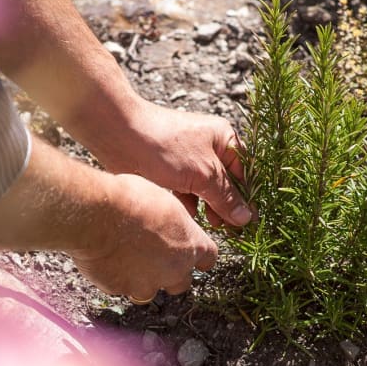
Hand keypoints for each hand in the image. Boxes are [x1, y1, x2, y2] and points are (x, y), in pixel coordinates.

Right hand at [67, 174, 217, 299]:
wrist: (99, 215)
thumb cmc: (132, 200)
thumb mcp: (165, 201)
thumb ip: (173, 222)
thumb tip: (171, 223)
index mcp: (191, 245)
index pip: (208, 258)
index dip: (199, 256)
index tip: (192, 254)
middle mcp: (175, 270)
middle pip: (182, 282)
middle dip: (171, 273)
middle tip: (156, 257)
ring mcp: (148, 284)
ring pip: (151, 290)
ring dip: (143, 279)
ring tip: (128, 259)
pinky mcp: (122, 289)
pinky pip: (122, 287)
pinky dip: (117, 277)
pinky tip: (107, 258)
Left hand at [93, 101, 250, 227]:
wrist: (118, 135)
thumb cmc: (164, 146)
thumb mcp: (203, 174)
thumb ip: (226, 197)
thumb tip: (246, 217)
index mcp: (224, 139)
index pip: (244, 173)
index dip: (247, 198)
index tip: (248, 223)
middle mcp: (209, 147)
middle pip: (225, 183)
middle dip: (227, 206)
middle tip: (229, 230)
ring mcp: (188, 160)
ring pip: (205, 190)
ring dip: (208, 207)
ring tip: (212, 224)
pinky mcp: (169, 171)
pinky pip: (186, 191)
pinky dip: (188, 204)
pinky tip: (188, 216)